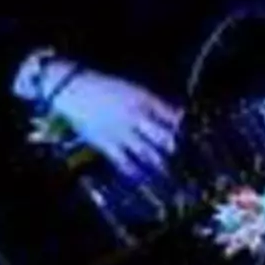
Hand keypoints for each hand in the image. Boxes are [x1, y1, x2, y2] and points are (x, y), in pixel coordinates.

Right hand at [47, 65, 181, 179]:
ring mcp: (121, 132)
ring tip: (168, 170)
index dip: (181, 125)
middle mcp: (135, 116)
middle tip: (183, 157)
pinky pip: (123, 161)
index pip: (169, 114)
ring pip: (146, 151)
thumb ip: (151, 102)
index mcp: (143, 99)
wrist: (74, 90)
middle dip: (173, 146)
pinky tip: (142, 177)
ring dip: (159, 162)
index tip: (190, 133)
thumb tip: (172, 114)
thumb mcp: (131, 88)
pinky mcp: (106, 143)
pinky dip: (134, 170)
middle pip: (162, 135)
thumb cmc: (103, 87)